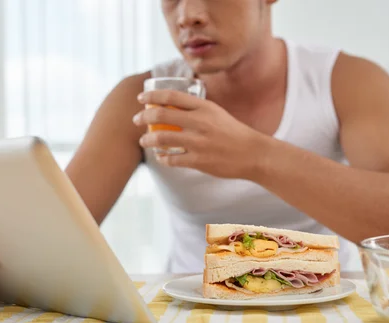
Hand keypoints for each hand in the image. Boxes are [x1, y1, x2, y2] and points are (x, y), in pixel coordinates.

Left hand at [133, 89, 267, 178]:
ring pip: (162, 138)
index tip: (140, 99)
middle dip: (143, 117)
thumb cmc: (234, 132)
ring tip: (143, 141)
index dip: (152, 96)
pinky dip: (163, 158)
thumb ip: (197, 109)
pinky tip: (161, 157)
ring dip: (148, 140)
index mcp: (204, 107)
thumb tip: (173, 106)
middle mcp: (200, 122)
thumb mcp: (217, 113)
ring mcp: (198, 142)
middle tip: (136, 120)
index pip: (171, 96)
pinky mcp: (199, 161)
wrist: (253, 153)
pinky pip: (173, 159)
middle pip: (161, 115)